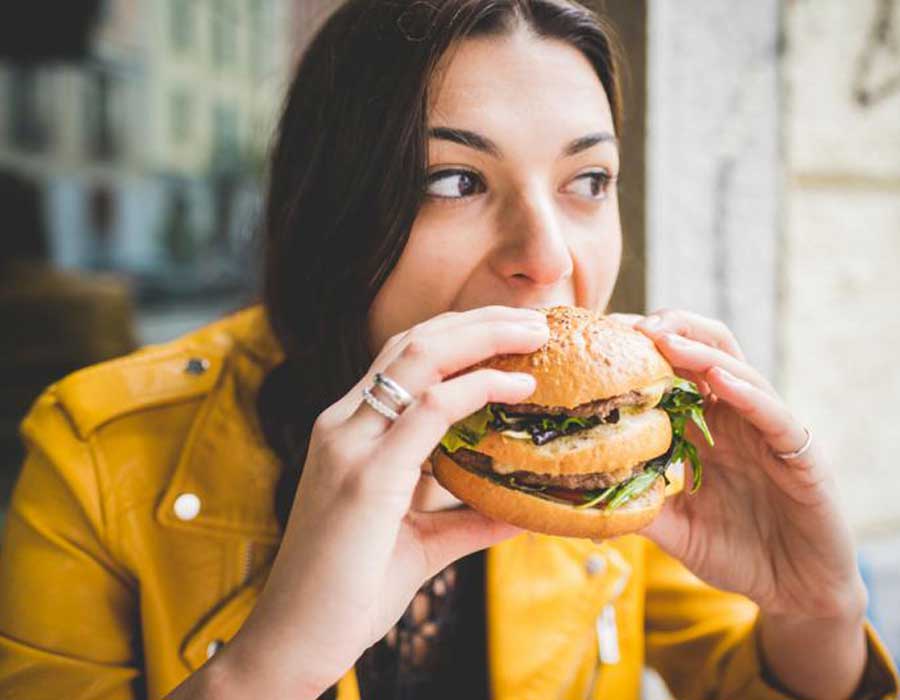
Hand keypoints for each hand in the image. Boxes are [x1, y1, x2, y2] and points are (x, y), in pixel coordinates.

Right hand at [220, 305, 547, 696]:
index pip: (404, 358)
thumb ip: (467, 520)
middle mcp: (343, 425)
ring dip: (483, 337)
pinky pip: (428, 410)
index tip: (512, 334)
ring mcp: (349, 445)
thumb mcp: (420, 543)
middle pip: (415, 342)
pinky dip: (477, 388)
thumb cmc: (349, 591)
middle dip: (479, 321)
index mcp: (349, 432)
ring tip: (535, 333)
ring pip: (419, 357)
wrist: (293, 641)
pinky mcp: (365, 476)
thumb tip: (522, 509)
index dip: (460, 335)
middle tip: (535, 319)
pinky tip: (517, 388)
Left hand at [610, 310, 866, 621]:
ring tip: (664, 337)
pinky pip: (774, 415)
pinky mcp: (800, 453)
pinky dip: (747, 393)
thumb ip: (639, 509)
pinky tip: (719, 380)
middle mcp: (734, 419)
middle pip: (706, 352)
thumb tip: (580, 501)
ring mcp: (768, 431)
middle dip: (670, 330)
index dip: (641, 351)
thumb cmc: (737, 553)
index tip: (602, 338)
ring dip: (700, 350)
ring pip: (738, 370)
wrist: (796, 590)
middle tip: (630, 325)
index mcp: (704, 429)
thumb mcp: (676, 530)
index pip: (673, 373)